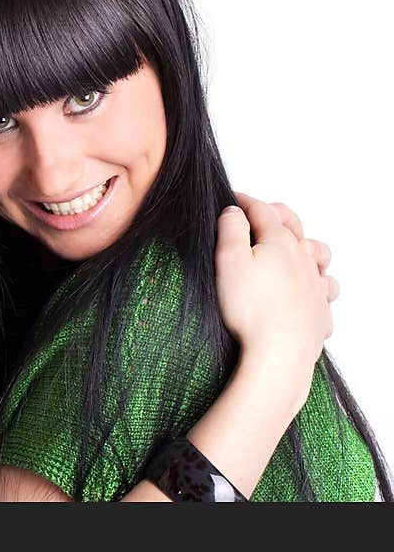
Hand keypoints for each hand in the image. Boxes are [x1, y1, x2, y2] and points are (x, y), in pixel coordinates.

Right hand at [214, 194, 332, 406]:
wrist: (279, 353)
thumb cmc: (251, 309)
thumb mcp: (227, 260)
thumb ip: (231, 230)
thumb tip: (234, 211)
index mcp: (280, 242)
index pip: (262, 211)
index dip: (245, 202)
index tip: (233, 199)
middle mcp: (303, 260)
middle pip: (295, 227)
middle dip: (278, 215)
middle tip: (262, 213)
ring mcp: (315, 287)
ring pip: (319, 258)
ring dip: (306, 248)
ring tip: (293, 251)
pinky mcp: (319, 313)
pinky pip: (324, 293)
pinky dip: (316, 286)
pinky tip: (305, 291)